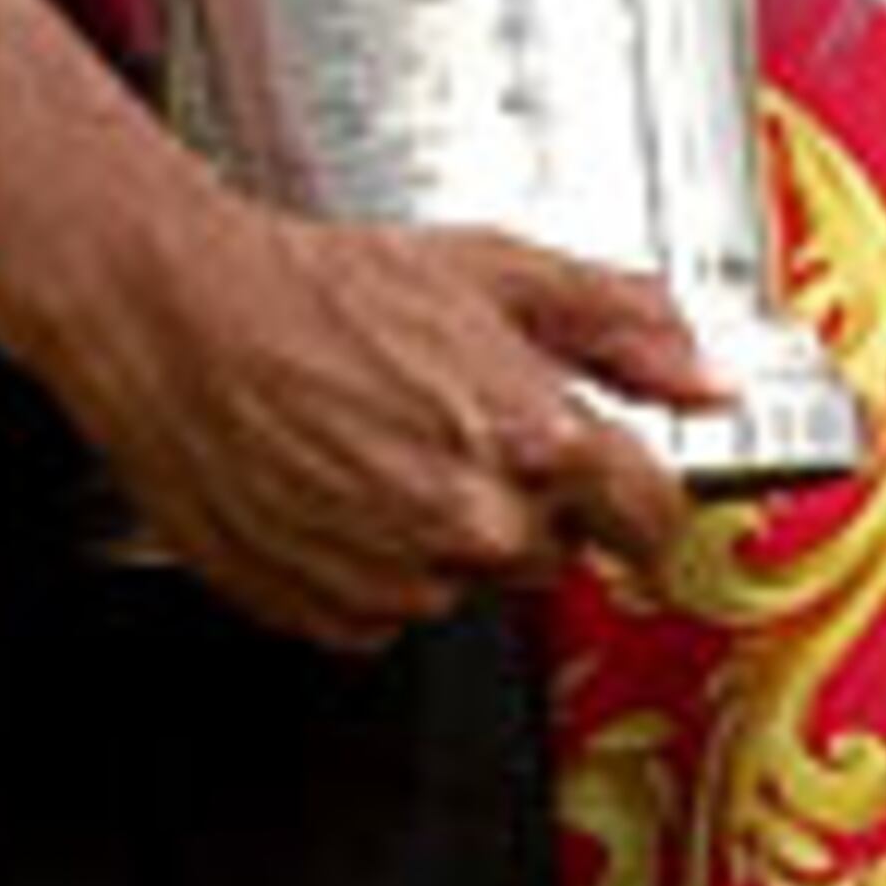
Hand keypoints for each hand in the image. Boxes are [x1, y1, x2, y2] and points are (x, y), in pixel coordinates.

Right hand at [46, 189, 726, 655]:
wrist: (180, 323)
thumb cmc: (320, 289)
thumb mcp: (494, 268)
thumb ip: (619, 323)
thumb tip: (705, 379)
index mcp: (535, 439)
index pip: (652, 519)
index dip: (638, 496)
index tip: (624, 490)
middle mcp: (475, 525)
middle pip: (557, 550)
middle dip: (526, 497)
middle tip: (454, 423)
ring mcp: (402, 580)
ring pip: (469, 581)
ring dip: (445, 531)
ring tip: (379, 443)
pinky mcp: (332, 617)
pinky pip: (390, 610)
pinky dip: (374, 562)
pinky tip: (338, 486)